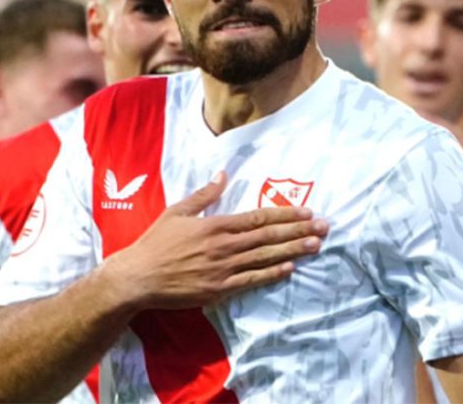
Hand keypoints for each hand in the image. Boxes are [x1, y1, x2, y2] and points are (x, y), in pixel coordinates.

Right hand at [104, 171, 328, 309]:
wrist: (138, 277)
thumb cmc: (155, 243)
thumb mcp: (177, 211)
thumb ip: (204, 194)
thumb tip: (223, 173)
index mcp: (215, 225)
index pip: (258, 218)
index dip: (285, 215)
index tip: (306, 212)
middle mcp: (223, 246)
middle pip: (268, 237)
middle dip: (299, 231)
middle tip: (324, 227)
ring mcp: (223, 269)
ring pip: (265, 258)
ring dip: (292, 251)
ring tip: (315, 246)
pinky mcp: (218, 289)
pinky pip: (251, 280)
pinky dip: (271, 274)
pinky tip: (289, 268)